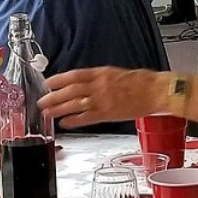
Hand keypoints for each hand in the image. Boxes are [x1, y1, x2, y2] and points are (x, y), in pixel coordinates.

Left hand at [39, 67, 166, 127]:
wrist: (156, 90)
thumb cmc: (141, 82)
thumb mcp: (116, 73)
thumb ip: (99, 78)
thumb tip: (84, 84)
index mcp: (101, 73)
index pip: (74, 75)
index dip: (58, 79)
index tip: (47, 83)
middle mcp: (99, 86)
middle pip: (70, 91)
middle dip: (53, 96)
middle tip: (41, 101)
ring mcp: (103, 100)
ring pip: (75, 105)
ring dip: (59, 109)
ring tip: (47, 114)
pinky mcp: (108, 113)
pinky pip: (87, 118)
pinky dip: (74, 121)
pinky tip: (65, 123)